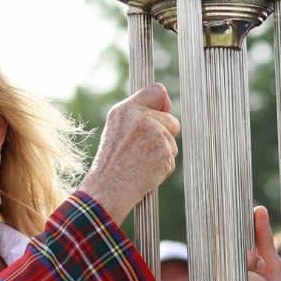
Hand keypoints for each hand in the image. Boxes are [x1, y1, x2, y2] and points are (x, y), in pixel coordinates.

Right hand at [80, 84, 179, 219]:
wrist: (108, 188)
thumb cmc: (112, 162)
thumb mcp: (116, 129)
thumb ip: (138, 114)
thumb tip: (165, 103)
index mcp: (126, 109)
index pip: (157, 91)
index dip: (163, 103)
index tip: (162, 111)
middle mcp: (140, 117)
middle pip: (172, 120)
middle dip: (164, 135)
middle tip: (142, 150)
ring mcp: (154, 134)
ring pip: (172, 141)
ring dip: (162, 153)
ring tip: (141, 162)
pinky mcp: (164, 151)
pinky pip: (172, 157)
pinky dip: (163, 167)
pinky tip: (146, 171)